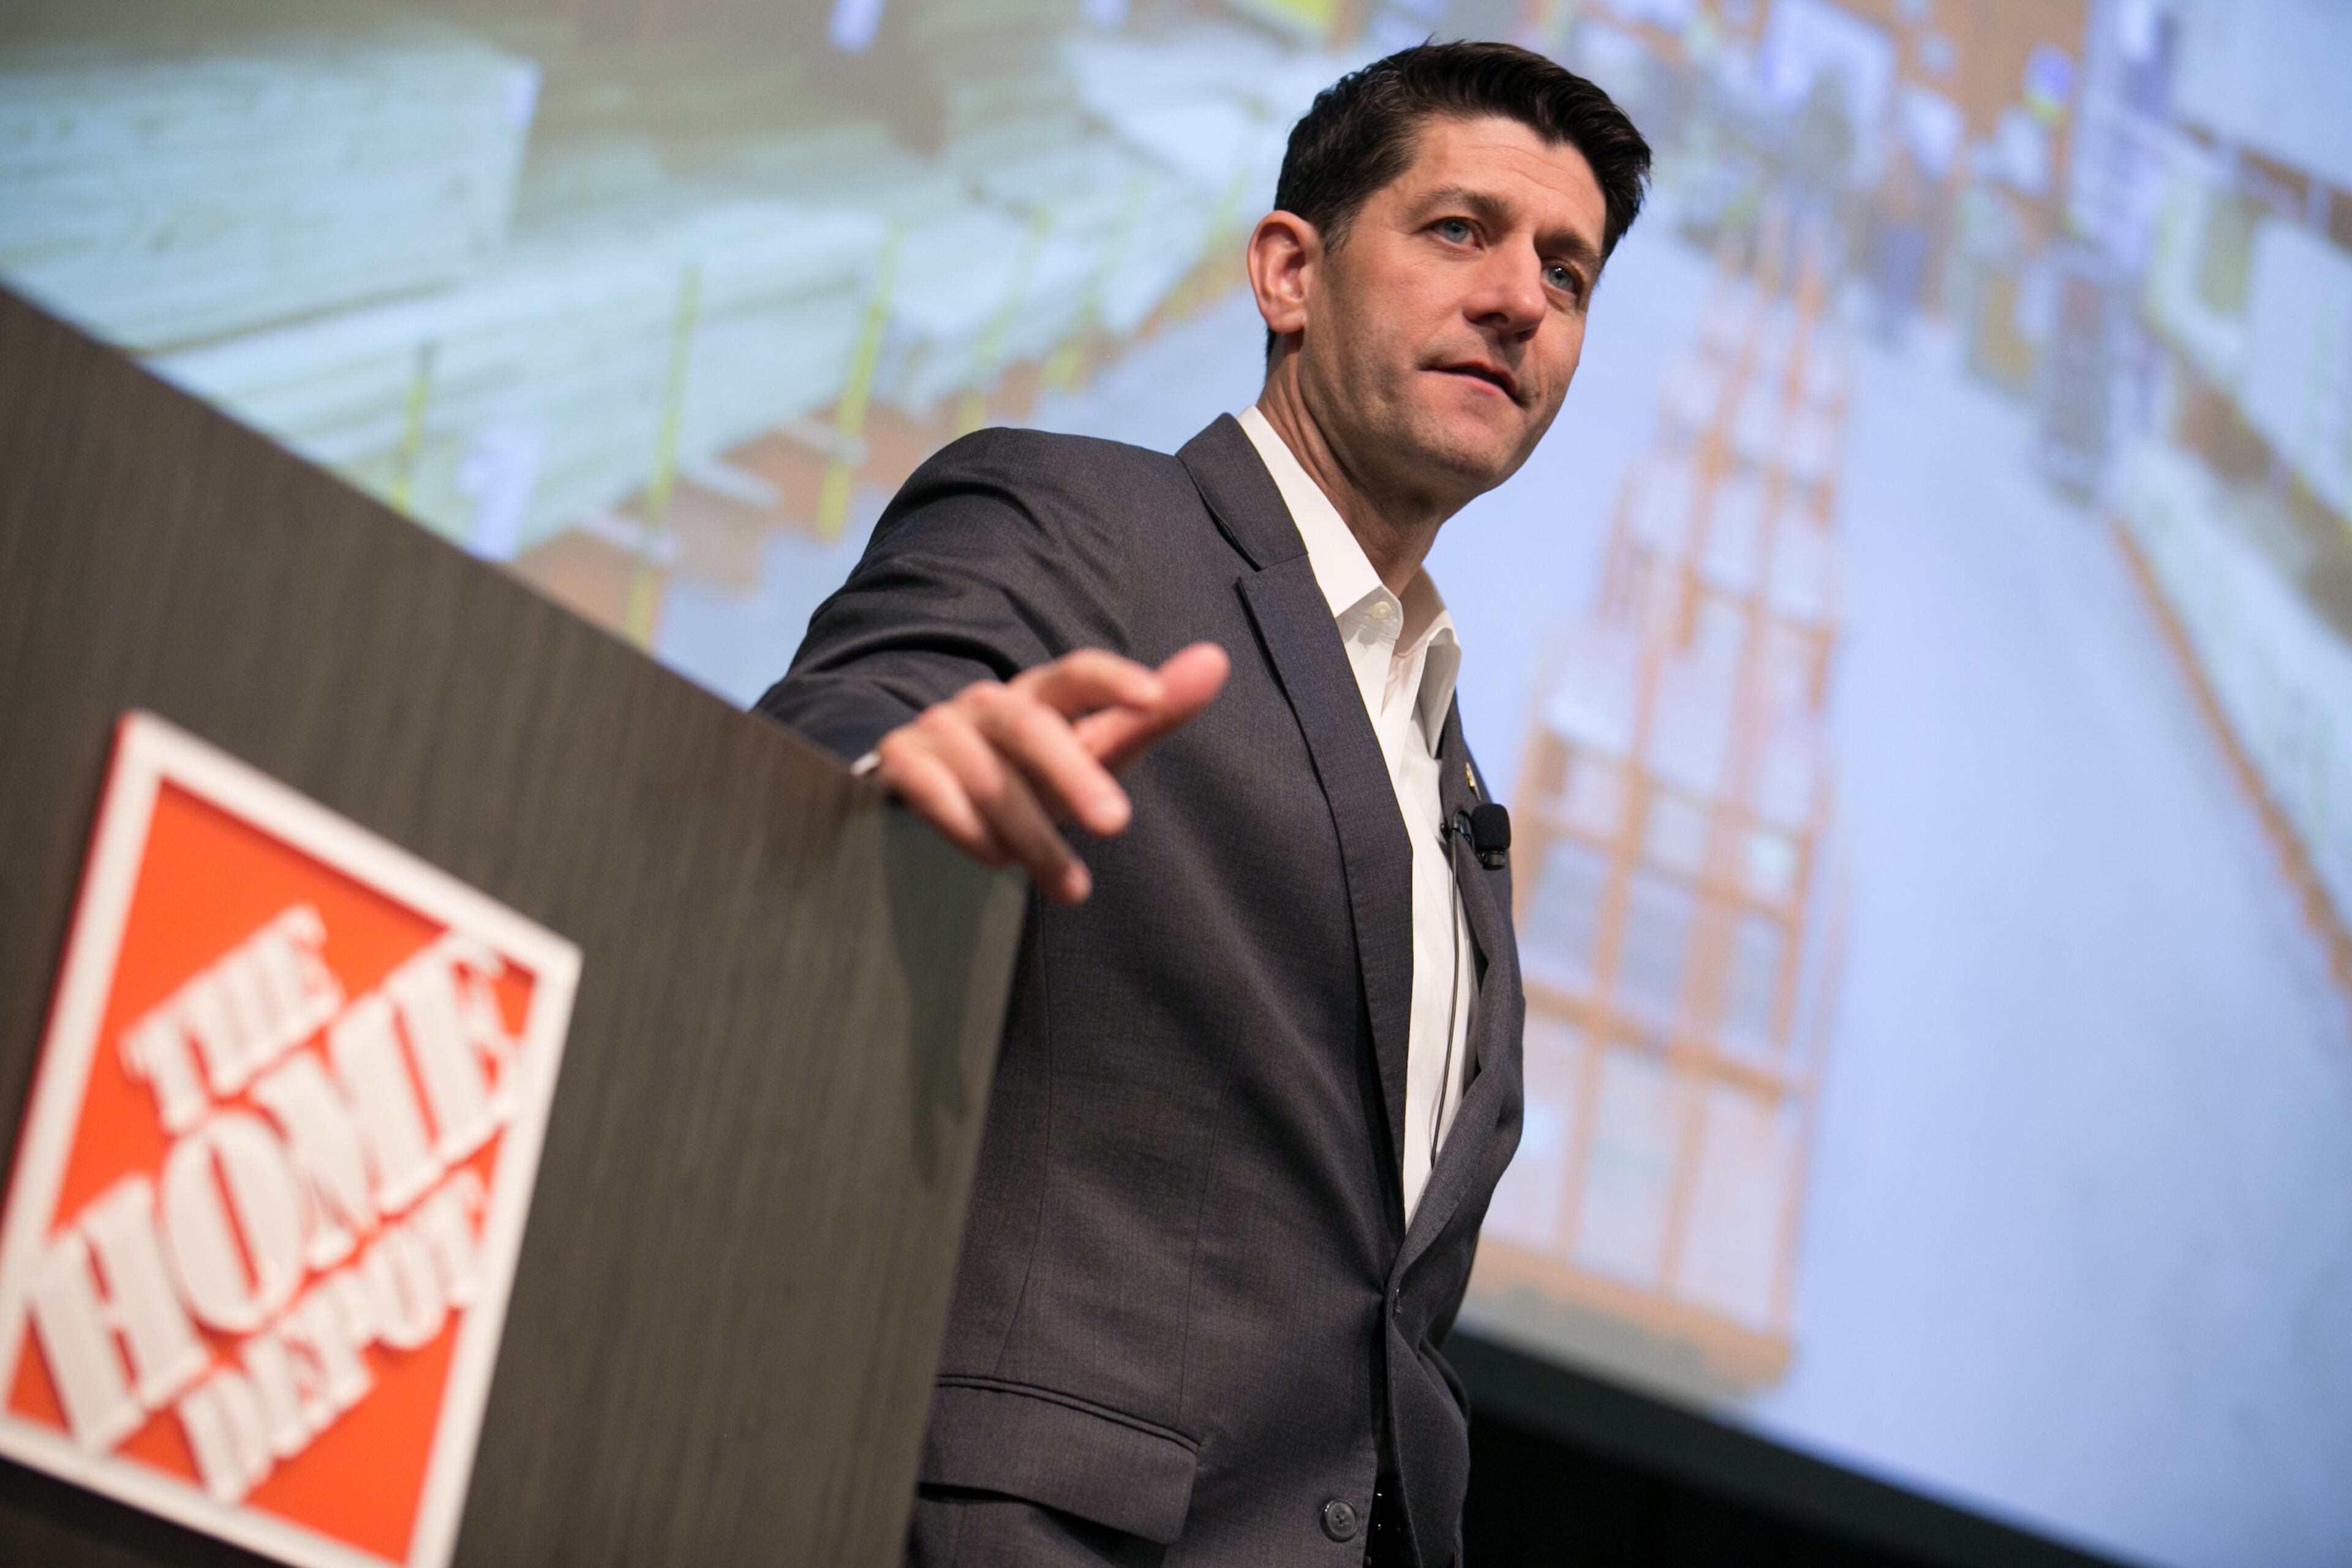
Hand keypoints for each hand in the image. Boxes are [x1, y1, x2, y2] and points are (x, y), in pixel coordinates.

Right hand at [872, 643, 1229, 903]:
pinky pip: (932, 793)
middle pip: (1031, 728)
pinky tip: (995, 862)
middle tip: (1116, 824)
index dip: (1114, 680)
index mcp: (1041, 694)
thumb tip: (1216, 659)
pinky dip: (966, 829)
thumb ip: (1152, 715)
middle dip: (1074, 776)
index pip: (1077, 672)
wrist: (932, 797)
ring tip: (1072, 887)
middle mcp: (989, 703)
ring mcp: (939, 729)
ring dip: (1032, 836)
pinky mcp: (899, 763)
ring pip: (989, 776)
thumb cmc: (1033, 774)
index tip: (1154, 700)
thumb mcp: (1094, 751)